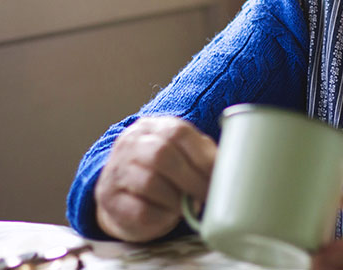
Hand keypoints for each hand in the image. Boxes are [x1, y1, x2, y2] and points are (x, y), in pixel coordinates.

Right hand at [94, 116, 216, 242]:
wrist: (124, 196)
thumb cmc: (163, 174)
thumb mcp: (182, 155)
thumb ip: (203, 156)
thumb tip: (231, 170)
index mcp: (153, 127)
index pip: (178, 133)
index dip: (203, 157)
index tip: (221, 177)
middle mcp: (131, 143)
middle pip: (162, 155)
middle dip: (192, 180)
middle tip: (207, 196)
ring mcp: (117, 170)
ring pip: (150, 183)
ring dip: (176, 199)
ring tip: (187, 206)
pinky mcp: (110, 199)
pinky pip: (140, 210)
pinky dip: (161, 216)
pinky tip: (168, 214)